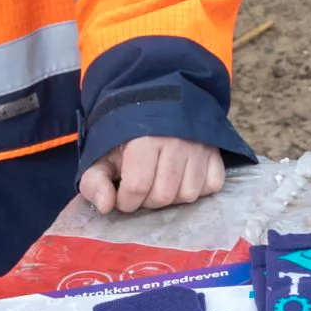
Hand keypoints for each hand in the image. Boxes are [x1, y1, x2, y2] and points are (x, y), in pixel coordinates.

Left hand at [79, 137, 225, 213]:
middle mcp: (176, 143)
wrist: (158, 103)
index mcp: (145, 140)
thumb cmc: (128, 134)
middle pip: (163, 196)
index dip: (126, 201)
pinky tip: (184, 179)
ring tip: (162, 184)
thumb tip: (106, 207)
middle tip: (142, 189)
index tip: (123, 196)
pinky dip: (198, 189)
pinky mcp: (216, 153)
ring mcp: (200, 148)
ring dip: (173, 198)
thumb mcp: (103, 154)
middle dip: (147, 201)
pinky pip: (212, 185)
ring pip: (188, 194)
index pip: (137, 188)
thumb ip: (94, 181)